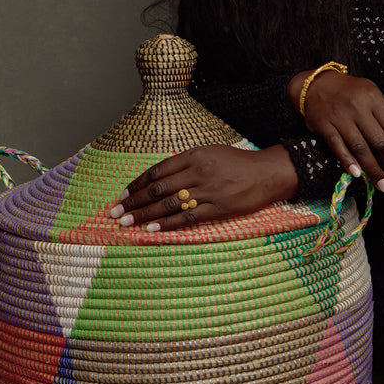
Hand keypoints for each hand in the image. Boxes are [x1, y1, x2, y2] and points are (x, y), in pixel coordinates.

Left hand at [110, 145, 297, 230]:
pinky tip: (152, 230)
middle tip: (116, 213)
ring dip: (145, 215)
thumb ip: (187, 163)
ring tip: (127, 224)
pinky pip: (188, 218)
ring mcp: (208, 191)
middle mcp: (198, 171)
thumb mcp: (211, 153)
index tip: (123, 196)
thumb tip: (162, 177)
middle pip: (158, 189)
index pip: (157, 171)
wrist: (268, 172)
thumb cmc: (239, 163)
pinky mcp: (218, 208)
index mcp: (194, 155)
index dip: (137, 185)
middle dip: (134, 202)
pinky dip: (168, 224)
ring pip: (169, 204)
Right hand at [289, 70, 383, 191]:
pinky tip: (357, 174)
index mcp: (374, 98)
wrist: (317, 85)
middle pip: (378, 140)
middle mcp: (357, 106)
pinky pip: (338, 147)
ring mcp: (339, 116)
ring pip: (359, 147)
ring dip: (372, 168)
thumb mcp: (376, 99)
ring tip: (380, 184)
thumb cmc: (352, 94)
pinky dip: (348, 162)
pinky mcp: (324, 125)